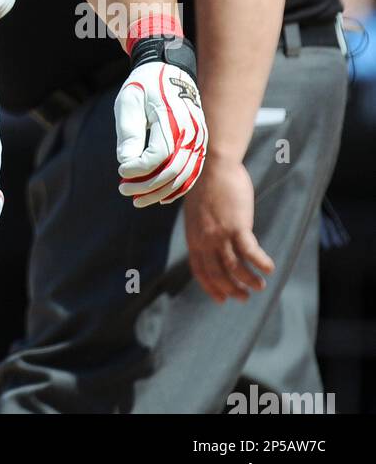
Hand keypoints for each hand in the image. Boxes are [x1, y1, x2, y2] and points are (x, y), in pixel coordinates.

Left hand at [115, 61, 207, 207]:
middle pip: (173, 171)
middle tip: (124, 190)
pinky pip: (192, 172)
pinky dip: (177, 188)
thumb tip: (126, 163)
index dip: (139, 169)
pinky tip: (160, 197)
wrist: (170, 70)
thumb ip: (128, 131)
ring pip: (184, 176)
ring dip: (161, 192)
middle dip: (147, 186)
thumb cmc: (144, 85)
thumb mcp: (129, 100)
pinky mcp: (200, 144)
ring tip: (137, 199)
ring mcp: (199, 139)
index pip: (159, 155)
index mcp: (173, 118)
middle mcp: (192, 131)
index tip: (121, 171)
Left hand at [184, 155, 274, 301]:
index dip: (210, 287)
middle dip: (232, 289)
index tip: (221, 299)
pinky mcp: (237, 226)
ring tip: (260, 286)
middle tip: (244, 297)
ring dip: (249, 280)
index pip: (200, 270)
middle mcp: (204, 239)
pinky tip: (269, 268)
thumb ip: (202, 229)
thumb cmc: (206, 184)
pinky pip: (251, 252)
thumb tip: (210, 241)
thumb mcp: (197, 212)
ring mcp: (220, 234)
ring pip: (235, 267)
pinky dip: (260, 263)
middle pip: (218, 274)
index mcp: (193, 236)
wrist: (212, 164)